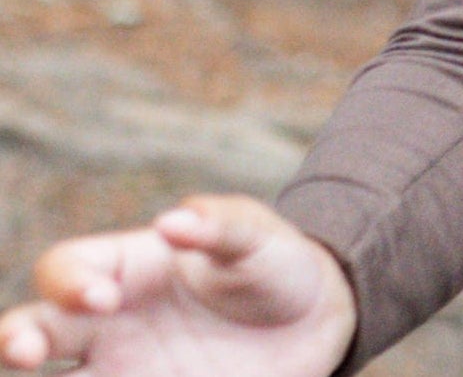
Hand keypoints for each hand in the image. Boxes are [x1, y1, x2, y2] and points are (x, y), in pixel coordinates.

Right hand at [0, 194, 356, 375]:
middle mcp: (108, 326)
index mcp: (127, 269)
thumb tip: (172, 222)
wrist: (311, 324)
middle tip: (27, 351)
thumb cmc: (272, 265)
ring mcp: (120, 373)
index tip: (105, 298)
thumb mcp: (257, 236)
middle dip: (14, 339)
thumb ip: (221, 225)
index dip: (69, 282)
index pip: (65, 268)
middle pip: (33, 330)